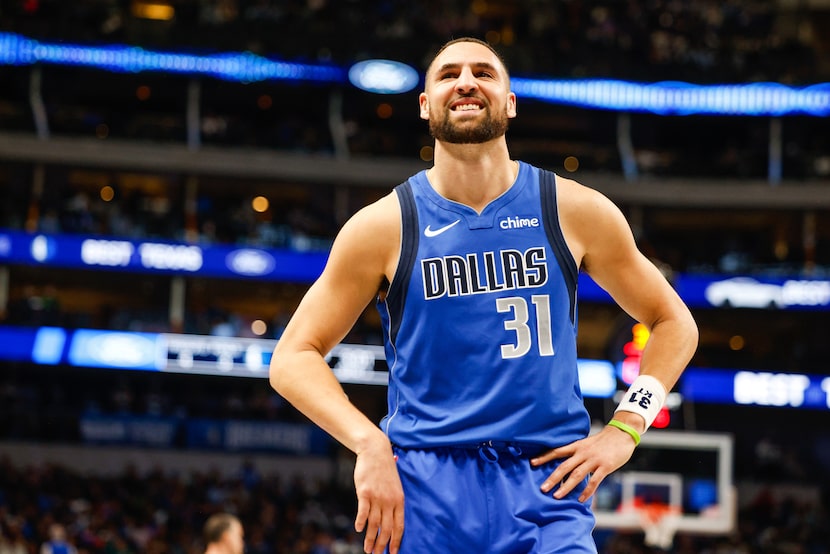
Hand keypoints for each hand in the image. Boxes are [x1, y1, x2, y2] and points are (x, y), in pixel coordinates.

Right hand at [353, 438, 404, 553]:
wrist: (375, 451)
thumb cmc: (384, 469)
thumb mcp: (395, 486)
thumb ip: (394, 502)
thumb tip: (391, 519)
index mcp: (399, 500)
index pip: (399, 526)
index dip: (396, 541)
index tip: (393, 553)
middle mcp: (389, 501)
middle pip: (386, 528)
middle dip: (382, 545)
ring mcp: (377, 497)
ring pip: (374, 524)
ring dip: (370, 539)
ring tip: (367, 549)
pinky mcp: (365, 492)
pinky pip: (363, 511)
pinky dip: (361, 522)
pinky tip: (358, 529)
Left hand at [530, 424, 638, 502]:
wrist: (622, 434)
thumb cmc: (604, 440)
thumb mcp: (587, 443)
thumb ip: (577, 452)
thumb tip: (566, 463)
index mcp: (577, 446)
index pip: (557, 451)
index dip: (544, 457)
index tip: (532, 462)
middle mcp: (583, 453)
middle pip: (564, 466)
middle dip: (552, 478)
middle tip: (542, 488)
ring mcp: (594, 460)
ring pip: (576, 475)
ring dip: (566, 487)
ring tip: (556, 496)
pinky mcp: (605, 467)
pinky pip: (594, 481)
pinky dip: (587, 491)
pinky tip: (580, 499)